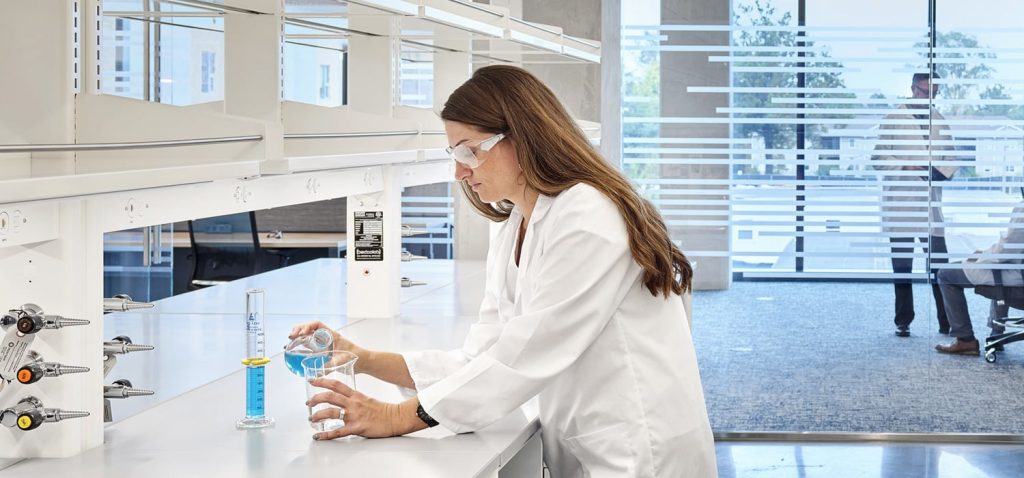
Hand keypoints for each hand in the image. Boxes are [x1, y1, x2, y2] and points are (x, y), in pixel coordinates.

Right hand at [289, 321, 368, 372]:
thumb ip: (328, 367)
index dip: (307, 326)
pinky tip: (296, 353)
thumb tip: (314, 375)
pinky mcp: (325, 351)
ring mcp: (325, 344)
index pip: (317, 324)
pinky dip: (303, 347)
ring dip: (299, 338)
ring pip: (309, 337)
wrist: (365, 361)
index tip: (301, 333)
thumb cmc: (357, 357)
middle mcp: (328, 337)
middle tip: (290, 337)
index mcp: (332, 335)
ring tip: (290, 343)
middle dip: (299, 330)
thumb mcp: (341, 361)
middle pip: (310, 329)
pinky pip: (312, 346)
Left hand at [306, 378, 422, 439]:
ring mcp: (354, 415)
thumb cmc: (383, 410)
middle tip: (309, 402)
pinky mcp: (356, 428)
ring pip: (331, 412)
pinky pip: (338, 432)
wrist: (395, 418)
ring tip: (311, 418)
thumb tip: (342, 401)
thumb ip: (353, 399)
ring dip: (318, 415)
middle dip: (316, 398)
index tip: (312, 380)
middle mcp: (353, 403)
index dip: (322, 381)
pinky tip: (318, 436)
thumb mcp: (366, 399)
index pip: (336, 384)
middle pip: (330, 396)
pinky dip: (326, 435)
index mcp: (356, 395)